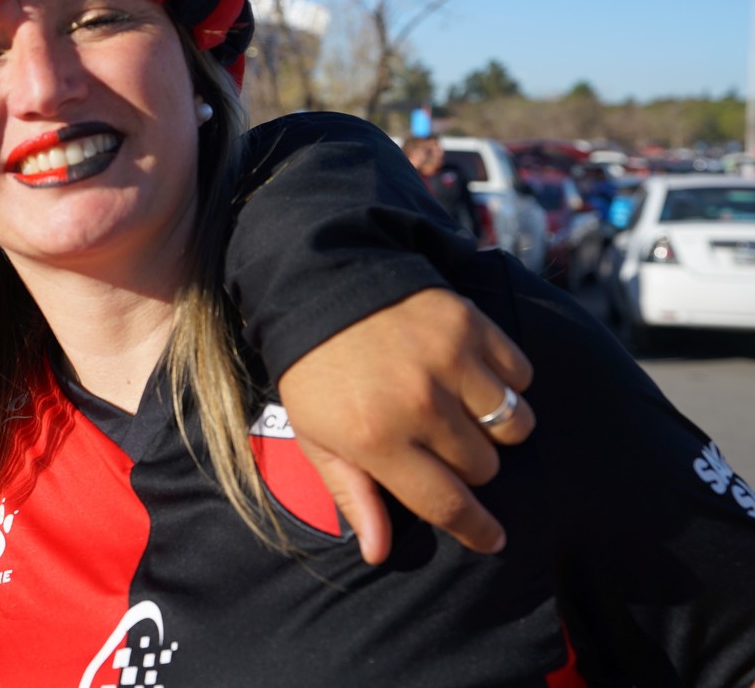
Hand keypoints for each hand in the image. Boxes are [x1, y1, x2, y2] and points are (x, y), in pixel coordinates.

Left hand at [276, 287, 534, 564]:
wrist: (320, 284)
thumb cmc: (316, 369)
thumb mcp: (315, 435)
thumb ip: (352, 494)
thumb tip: (378, 553)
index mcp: (376, 440)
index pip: (448, 505)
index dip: (477, 531)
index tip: (492, 538)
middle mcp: (419, 405)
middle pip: (484, 467)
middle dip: (468, 465)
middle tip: (440, 441)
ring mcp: (449, 362)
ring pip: (513, 425)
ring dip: (495, 427)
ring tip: (463, 410)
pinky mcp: (470, 325)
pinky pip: (521, 374)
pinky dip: (506, 380)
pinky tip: (472, 374)